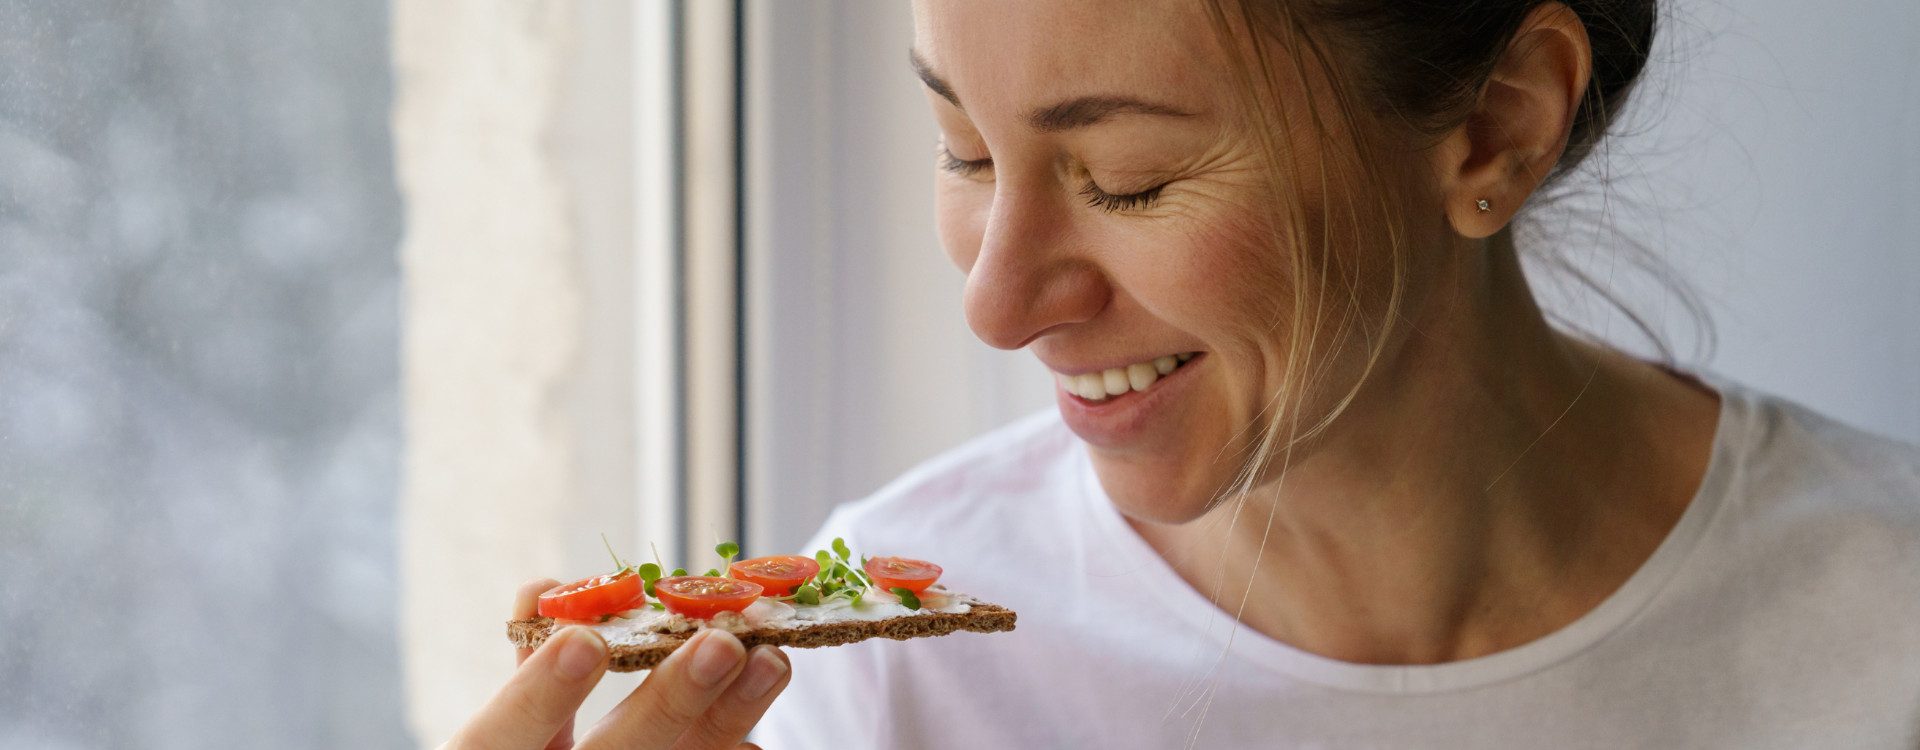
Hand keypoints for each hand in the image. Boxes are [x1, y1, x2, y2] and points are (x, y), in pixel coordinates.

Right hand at [440, 578, 791, 749]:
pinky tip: (753, 735)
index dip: (541, 693)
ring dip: (725, 718)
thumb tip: (545, 590)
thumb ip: (527, 668)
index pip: (502, 736)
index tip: (586, 640)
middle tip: (722, 645)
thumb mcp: (497, 732)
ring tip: (770, 663)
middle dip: (671, 701)